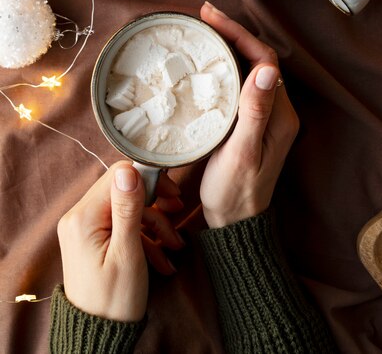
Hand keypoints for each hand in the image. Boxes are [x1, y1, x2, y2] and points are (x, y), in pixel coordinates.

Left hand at [57, 161, 183, 321]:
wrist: (96, 338)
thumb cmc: (113, 301)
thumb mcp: (127, 253)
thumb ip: (127, 209)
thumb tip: (128, 170)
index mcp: (83, 217)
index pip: (119, 175)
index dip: (149, 179)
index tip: (172, 194)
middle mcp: (78, 217)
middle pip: (123, 190)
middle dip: (154, 202)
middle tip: (178, 211)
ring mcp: (84, 228)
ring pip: (126, 209)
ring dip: (154, 224)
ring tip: (175, 246)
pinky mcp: (91, 239)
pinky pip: (120, 226)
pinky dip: (143, 238)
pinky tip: (162, 259)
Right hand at [199, 2, 298, 228]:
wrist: (235, 221)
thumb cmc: (235, 191)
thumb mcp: (242, 152)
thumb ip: (255, 111)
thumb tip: (268, 68)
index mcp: (280, 114)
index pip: (264, 60)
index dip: (239, 35)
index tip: (211, 19)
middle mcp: (277, 109)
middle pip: (257, 59)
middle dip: (232, 34)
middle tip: (203, 18)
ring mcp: (264, 115)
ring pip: (248, 70)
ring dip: (228, 48)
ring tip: (203, 32)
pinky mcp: (250, 121)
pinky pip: (239, 84)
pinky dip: (223, 67)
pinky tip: (206, 63)